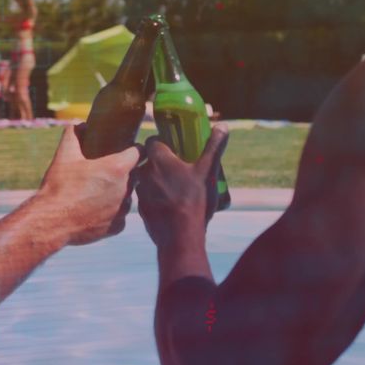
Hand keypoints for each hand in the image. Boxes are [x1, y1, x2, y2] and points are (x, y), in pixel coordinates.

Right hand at [35, 123, 143, 245]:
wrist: (51, 221)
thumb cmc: (59, 186)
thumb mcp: (64, 155)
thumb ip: (73, 134)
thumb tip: (80, 124)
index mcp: (117, 168)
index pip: (140, 152)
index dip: (134, 149)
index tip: (126, 149)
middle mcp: (125, 189)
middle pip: (135, 175)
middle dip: (124, 172)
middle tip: (106, 171)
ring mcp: (122, 210)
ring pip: (127, 196)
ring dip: (118, 193)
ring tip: (97, 192)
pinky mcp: (117, 227)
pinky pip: (120, 216)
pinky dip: (111, 212)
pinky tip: (95, 210)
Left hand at [135, 124, 229, 247]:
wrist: (180, 238)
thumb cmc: (194, 201)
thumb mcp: (207, 171)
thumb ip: (214, 147)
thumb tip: (223, 126)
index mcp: (158, 159)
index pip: (152, 141)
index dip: (163, 142)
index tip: (176, 147)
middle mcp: (144, 172)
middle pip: (150, 160)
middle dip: (163, 162)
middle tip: (181, 169)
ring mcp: (141, 192)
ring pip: (148, 179)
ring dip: (158, 180)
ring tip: (177, 188)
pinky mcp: (141, 209)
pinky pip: (148, 197)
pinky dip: (157, 197)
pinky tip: (171, 204)